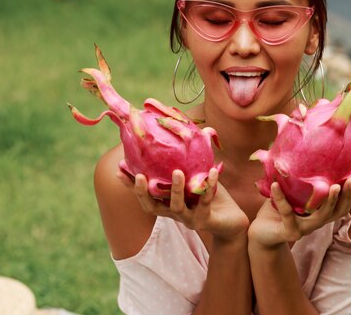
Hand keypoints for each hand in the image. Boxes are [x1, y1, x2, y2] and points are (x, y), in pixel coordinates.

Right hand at [116, 168, 249, 241]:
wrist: (232, 221)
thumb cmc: (211, 196)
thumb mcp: (197, 177)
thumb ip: (189, 161)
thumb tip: (188, 129)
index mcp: (167, 203)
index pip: (144, 195)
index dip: (130, 185)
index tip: (119, 168)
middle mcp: (174, 213)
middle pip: (151, 206)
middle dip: (142, 192)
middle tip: (138, 175)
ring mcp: (188, 218)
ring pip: (176, 207)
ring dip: (175, 190)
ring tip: (177, 172)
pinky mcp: (205, 220)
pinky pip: (205, 202)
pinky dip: (209, 186)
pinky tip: (212, 171)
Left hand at [248, 175, 350, 248]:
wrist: (262, 232)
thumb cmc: (279, 208)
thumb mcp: (295, 191)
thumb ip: (304, 176)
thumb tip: (310, 145)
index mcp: (323, 210)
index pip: (346, 201)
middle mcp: (318, 220)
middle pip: (340, 210)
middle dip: (349, 195)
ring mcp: (305, 228)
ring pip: (323, 216)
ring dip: (330, 201)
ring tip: (333, 186)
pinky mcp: (289, 231)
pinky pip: (286, 213)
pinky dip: (280, 198)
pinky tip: (275, 185)